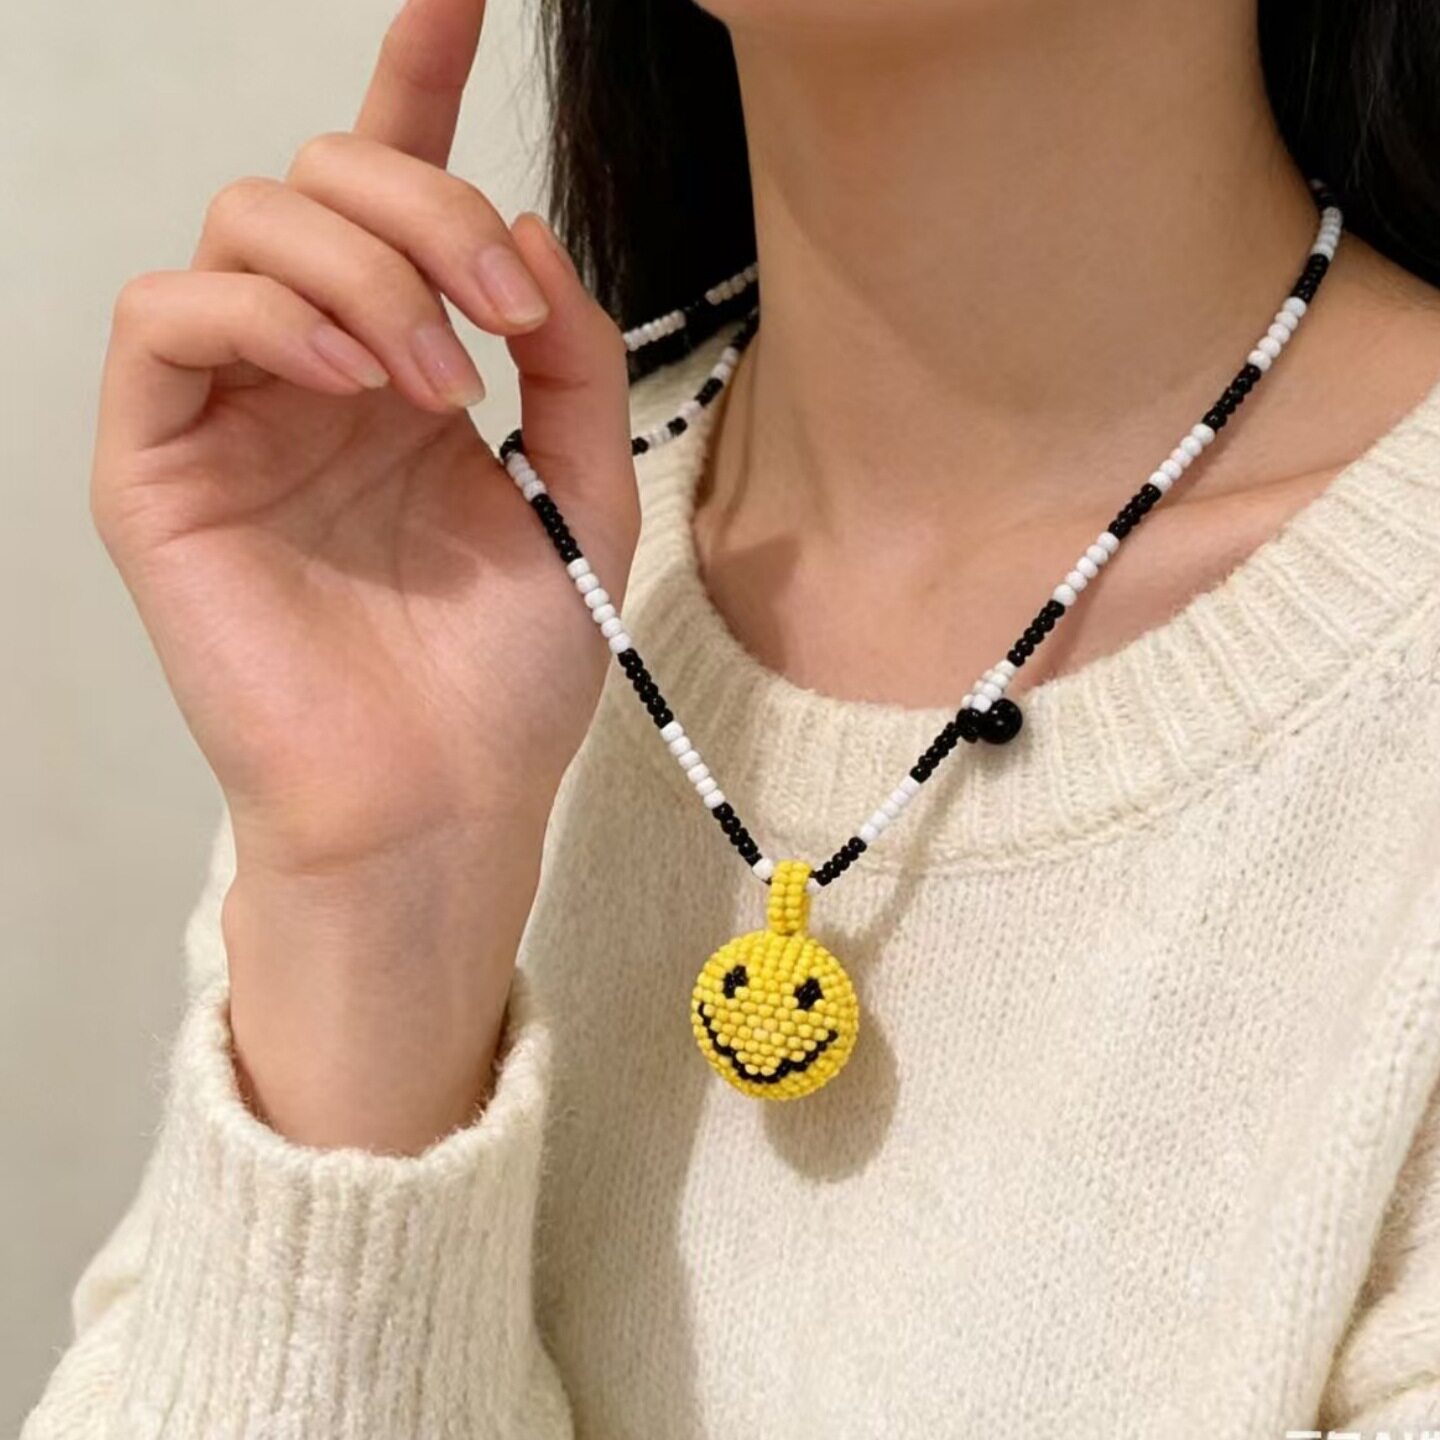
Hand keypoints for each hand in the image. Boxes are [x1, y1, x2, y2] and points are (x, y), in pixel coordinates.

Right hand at [92, 0, 637, 1150]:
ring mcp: (233, 413)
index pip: (396, 199)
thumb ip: (567, 354)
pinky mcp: (158, 464)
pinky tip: (352, 375)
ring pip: (248, 222)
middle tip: (506, 317)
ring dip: (363, 265)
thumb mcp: (584, 494)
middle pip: (326, 181)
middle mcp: (315, 374)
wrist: (443, 800)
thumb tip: (524, 223)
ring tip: (440, 377)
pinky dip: (267, 310)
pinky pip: (170, 314)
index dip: (418, 80)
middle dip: (428, 209)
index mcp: (409, 373)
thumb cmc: (504, 674)